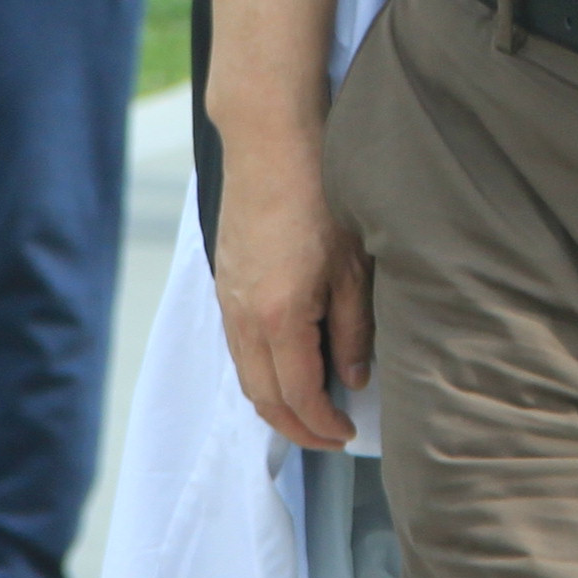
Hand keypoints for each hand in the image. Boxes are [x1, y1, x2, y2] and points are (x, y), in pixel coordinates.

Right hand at [214, 134, 370, 450]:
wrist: (270, 141)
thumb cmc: (320, 194)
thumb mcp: (353, 268)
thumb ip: (353, 331)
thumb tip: (354, 377)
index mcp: (279, 318)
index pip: (298, 396)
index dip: (324, 425)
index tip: (349, 433)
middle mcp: (244, 317)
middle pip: (263, 398)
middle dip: (297, 427)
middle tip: (331, 436)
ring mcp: (228, 300)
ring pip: (246, 375)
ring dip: (276, 402)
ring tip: (314, 409)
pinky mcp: (224, 282)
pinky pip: (237, 346)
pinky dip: (261, 370)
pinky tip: (289, 365)